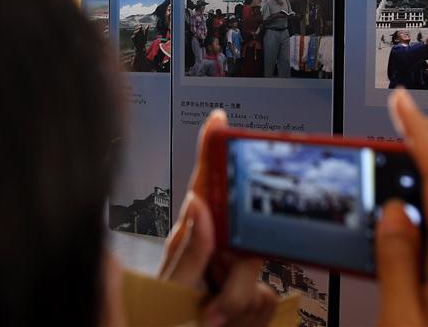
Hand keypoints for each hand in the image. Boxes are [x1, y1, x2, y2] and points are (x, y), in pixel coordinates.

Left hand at [159, 110, 276, 326]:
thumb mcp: (171, 291)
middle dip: (239, 278)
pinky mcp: (251, 301)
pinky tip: (227, 324)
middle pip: (252, 238)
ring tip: (211, 320)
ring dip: (238, 306)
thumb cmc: (158, 322)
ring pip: (263, 275)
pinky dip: (248, 320)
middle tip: (214, 304)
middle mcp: (217, 254)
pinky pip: (270, 302)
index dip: (213, 151)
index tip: (219, 121)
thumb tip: (199, 203)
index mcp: (192, 240)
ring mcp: (234, 277)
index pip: (206, 187)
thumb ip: (189, 252)